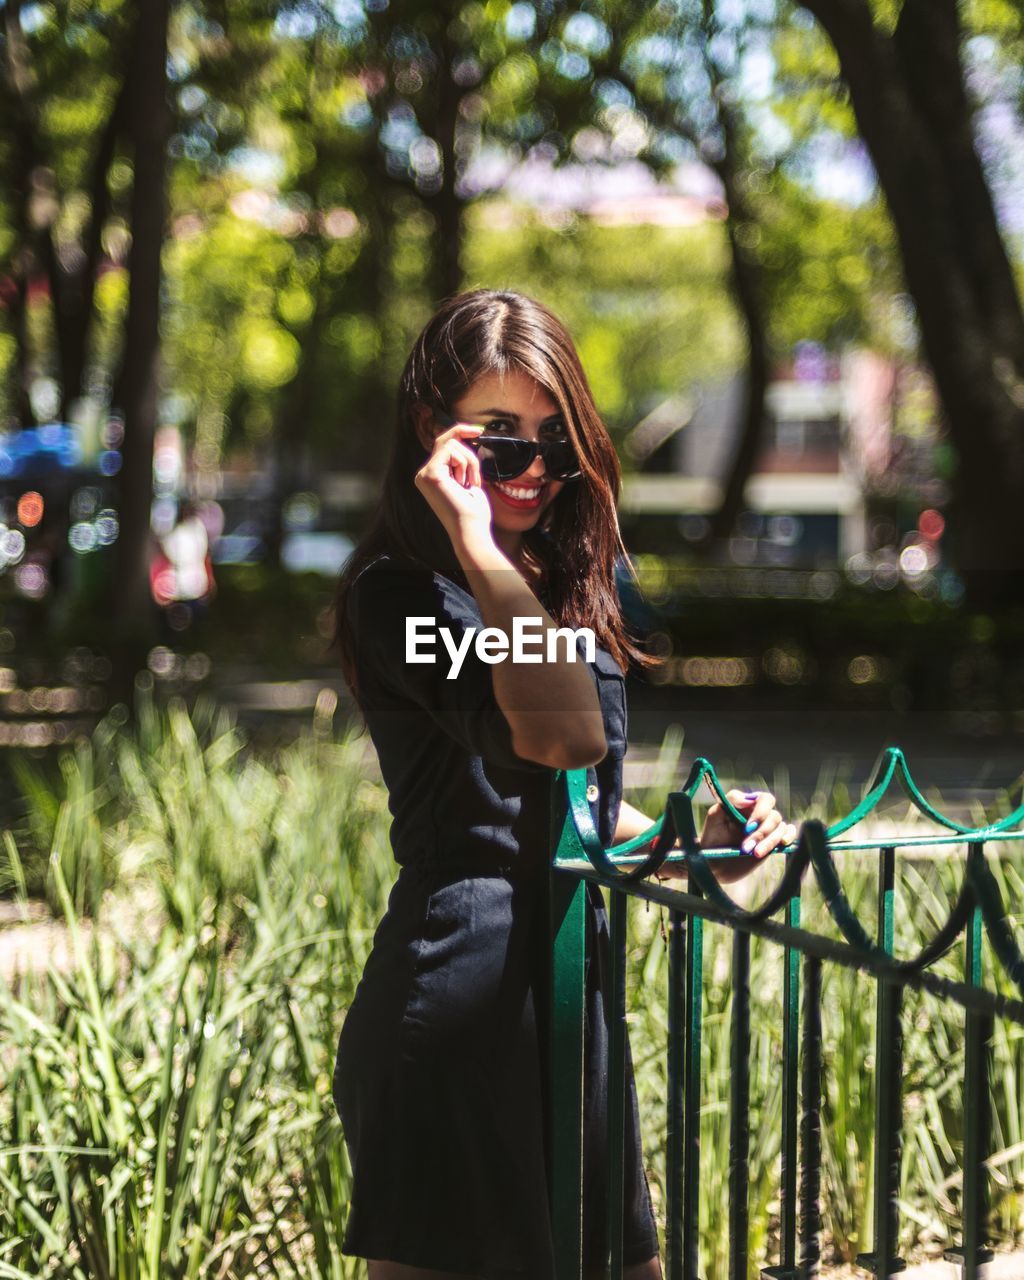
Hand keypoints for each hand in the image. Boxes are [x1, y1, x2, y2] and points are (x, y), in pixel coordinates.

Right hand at [414, 422, 493, 546]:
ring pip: (452, 445)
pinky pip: (451, 450)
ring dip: (470, 462)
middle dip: (468, 449)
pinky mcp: (431, 473)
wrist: (471, 531)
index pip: (443, 446)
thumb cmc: (473, 513)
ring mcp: (424, 474)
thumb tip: (466, 438)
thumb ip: (462, 462)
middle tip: (478, 463)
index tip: (479, 431)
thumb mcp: (469, 481)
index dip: (459, 432)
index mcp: (431, 476)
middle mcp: (423, 474)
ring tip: (470, 484)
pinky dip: (466, 463)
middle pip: (446, 441)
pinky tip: (465, 482)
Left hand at [654, 789, 795, 884]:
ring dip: (769, 842)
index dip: (761, 812)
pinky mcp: (773, 844)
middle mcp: (761, 816)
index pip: (765, 799)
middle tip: (745, 848)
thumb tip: (749, 798)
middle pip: (774, 817)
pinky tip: (782, 844)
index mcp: (749, 805)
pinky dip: (789, 837)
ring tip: (754, 854)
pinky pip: (789, 835)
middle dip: (761, 833)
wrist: (714, 862)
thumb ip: (730, 801)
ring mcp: (768, 830)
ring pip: (781, 829)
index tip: (747, 827)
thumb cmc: (712, 836)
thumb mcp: (715, 815)